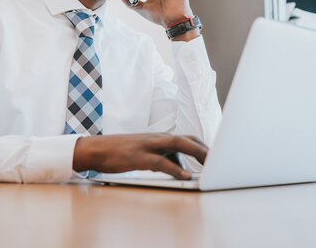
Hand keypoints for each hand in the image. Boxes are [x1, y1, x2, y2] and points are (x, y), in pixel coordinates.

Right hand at [72, 133, 207, 179]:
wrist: (96, 149)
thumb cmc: (121, 152)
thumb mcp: (145, 154)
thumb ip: (163, 158)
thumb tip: (181, 169)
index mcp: (158, 138)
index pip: (187, 138)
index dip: (203, 145)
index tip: (217, 154)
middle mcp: (156, 138)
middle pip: (187, 139)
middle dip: (205, 149)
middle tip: (220, 159)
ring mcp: (147, 146)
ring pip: (178, 145)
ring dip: (196, 154)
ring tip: (210, 164)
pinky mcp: (138, 157)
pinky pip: (161, 162)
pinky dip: (175, 169)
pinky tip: (186, 176)